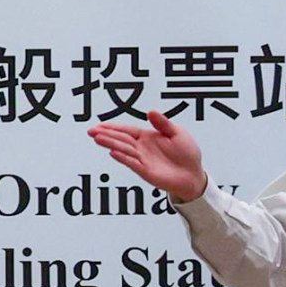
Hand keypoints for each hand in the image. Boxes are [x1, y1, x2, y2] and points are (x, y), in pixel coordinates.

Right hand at [87, 113, 206, 201]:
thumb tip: (150, 112)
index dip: (113, 127)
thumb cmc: (187, 154)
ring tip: (97, 138)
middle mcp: (142, 148)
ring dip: (110, 143)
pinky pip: (132, 163)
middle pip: (121, 139)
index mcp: (148, 137)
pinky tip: (112, 152)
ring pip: (123, 150)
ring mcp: (142, 160)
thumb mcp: (178, 133)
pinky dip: (123, 157)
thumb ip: (163, 123)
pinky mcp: (146, 171)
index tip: (99, 125)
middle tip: (91, 131)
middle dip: (105, 134)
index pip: (126, 130)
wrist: (194, 175)